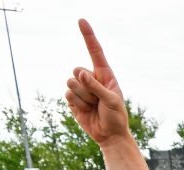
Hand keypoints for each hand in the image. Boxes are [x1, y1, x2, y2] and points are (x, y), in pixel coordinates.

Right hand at [64, 19, 129, 147]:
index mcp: (105, 74)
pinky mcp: (72, 100)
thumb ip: (96, 86)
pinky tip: (86, 111)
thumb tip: (80, 73)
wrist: (110, 135)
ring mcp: (81, 89)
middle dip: (86, 85)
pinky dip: (77, 104)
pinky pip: (67, 95)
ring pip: (70, 83)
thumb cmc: (116, 116)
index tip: (81, 20)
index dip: (88, 36)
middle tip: (98, 99)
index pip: (95, 51)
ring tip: (94, 106)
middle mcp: (91, 78)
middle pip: (77, 70)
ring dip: (83, 97)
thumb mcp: (112, 100)